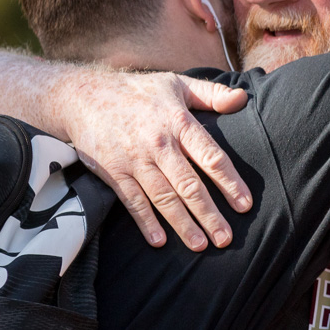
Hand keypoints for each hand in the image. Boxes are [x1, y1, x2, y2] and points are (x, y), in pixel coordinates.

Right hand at [65, 71, 251, 250]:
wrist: (84, 96)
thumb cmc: (137, 92)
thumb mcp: (176, 84)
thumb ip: (212, 94)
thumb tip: (242, 100)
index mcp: (179, 122)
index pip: (211, 157)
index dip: (230, 182)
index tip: (244, 205)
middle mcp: (159, 144)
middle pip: (189, 185)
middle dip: (209, 214)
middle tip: (226, 238)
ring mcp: (135, 160)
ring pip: (164, 198)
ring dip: (182, 224)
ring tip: (200, 245)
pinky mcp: (113, 172)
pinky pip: (133, 201)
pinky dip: (146, 222)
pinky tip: (159, 241)